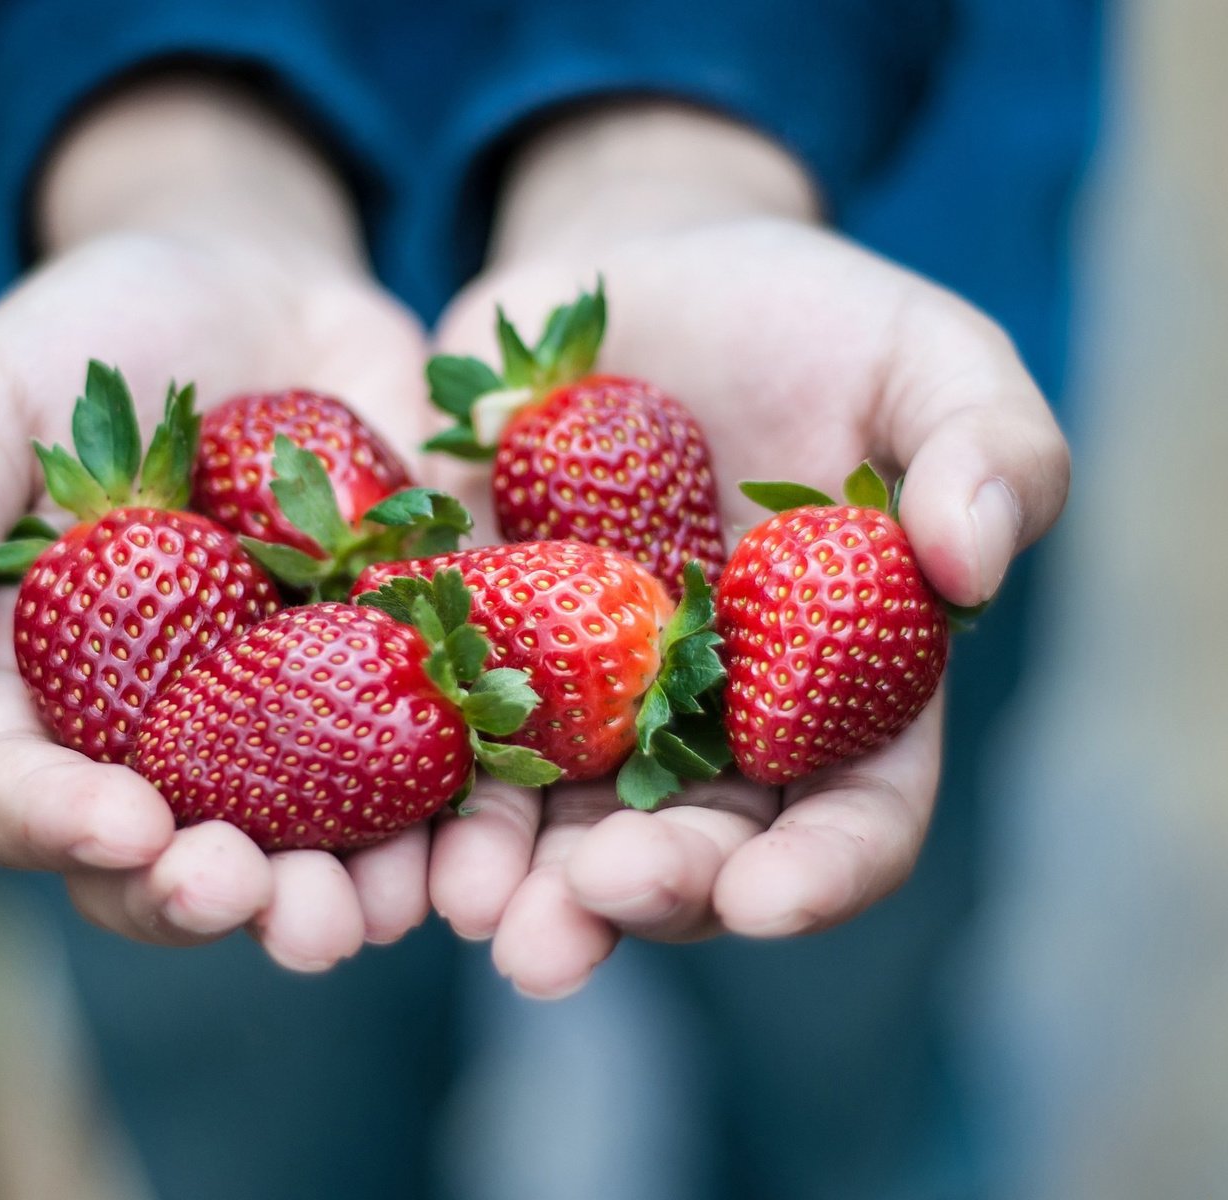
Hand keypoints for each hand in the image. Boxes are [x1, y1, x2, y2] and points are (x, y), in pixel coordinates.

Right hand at [0, 79, 434, 969]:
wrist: (258, 289)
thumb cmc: (93, 341)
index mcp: (33, 690)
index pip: (18, 796)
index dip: (62, 827)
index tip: (128, 826)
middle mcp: (154, 736)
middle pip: (164, 862)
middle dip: (211, 898)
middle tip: (268, 905)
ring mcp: (278, 721)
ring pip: (298, 853)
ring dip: (339, 902)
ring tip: (383, 914)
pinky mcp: (393, 684)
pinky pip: (425, 777)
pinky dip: (453, 824)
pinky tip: (477, 848)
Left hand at [423, 105, 1069, 996]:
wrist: (642, 273)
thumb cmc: (812, 320)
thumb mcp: (927, 359)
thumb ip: (988, 450)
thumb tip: (972, 564)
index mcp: (836, 693)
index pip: (849, 815)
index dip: (816, 870)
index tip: (766, 897)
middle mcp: (704, 725)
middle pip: (685, 846)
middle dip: (638, 893)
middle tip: (578, 918)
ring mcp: (579, 694)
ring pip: (550, 820)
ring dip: (510, 878)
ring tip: (467, 907)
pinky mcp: (471, 640)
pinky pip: (440, 722)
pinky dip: (414, 775)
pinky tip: (377, 814)